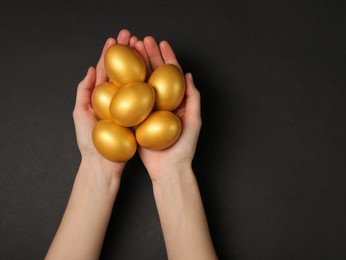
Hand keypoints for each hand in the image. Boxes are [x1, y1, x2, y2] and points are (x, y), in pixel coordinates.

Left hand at [73, 29, 138, 175]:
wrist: (105, 165)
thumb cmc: (90, 143)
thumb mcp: (80, 114)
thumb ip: (84, 92)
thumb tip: (91, 70)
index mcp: (101, 96)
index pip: (105, 69)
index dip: (110, 53)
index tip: (116, 39)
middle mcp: (116, 99)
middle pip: (122, 70)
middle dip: (127, 52)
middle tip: (132, 36)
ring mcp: (129, 106)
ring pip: (134, 80)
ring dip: (139, 62)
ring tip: (143, 47)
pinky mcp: (140, 116)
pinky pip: (144, 97)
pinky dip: (148, 83)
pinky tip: (154, 72)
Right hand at [134, 37, 201, 181]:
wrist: (168, 170)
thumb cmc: (184, 148)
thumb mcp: (194, 122)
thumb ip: (193, 99)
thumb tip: (188, 75)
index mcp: (176, 100)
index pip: (171, 74)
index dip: (166, 57)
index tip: (160, 42)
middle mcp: (161, 102)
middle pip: (154, 74)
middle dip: (148, 55)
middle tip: (140, 40)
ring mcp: (147, 109)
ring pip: (140, 83)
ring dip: (135, 65)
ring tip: (129, 49)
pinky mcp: (136, 118)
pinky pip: (129, 100)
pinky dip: (124, 85)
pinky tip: (118, 73)